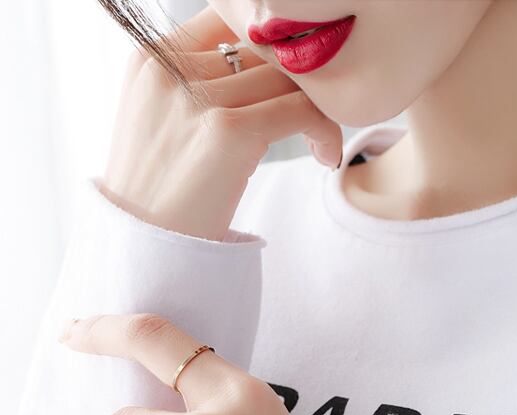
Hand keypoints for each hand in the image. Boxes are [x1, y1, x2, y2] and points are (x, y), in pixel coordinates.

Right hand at [101, 5, 342, 239]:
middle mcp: (169, 67)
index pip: (229, 18)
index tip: (288, 85)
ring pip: (288, 78)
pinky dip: (325, 130)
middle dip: (298, 83)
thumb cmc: (163, 191)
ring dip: (318, 110)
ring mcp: (196, 97)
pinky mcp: (228, 131)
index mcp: (150, 57)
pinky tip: (326, 156)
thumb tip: (268, 64)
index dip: (269, 49)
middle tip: (312, 119)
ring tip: (320, 143)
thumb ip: (200, 81)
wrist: (148, 247)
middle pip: (263, 49)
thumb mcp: (164, 119)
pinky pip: (301, 110)